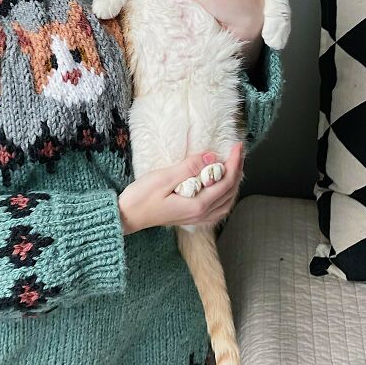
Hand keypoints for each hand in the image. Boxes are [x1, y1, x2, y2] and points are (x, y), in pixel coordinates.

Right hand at [118, 142, 244, 234]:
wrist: (128, 216)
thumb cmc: (141, 197)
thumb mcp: (163, 178)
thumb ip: (189, 168)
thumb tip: (211, 157)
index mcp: (197, 205)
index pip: (225, 181)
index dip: (234, 162)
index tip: (236, 146)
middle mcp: (201, 214)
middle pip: (230, 191)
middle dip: (237, 170)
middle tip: (237, 151)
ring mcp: (197, 218)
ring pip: (226, 202)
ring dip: (233, 183)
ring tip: (233, 166)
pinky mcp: (191, 218)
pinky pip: (218, 209)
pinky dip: (225, 197)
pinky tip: (221, 189)